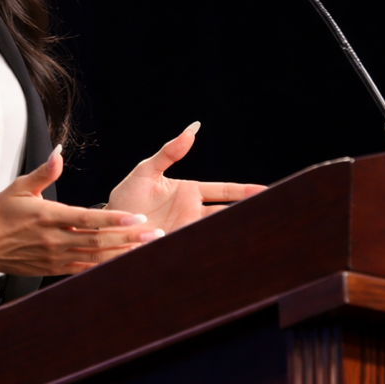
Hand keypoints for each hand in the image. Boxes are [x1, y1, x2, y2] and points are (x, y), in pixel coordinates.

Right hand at [0, 148, 162, 277]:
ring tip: (147, 250)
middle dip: (129, 237)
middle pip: (98, 239)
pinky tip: (123, 264)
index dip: (114, 219)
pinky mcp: (53, 268)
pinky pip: (84, 269)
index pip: (87, 218)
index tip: (137, 217)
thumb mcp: (20, 187)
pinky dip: (104, 266)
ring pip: (95, 256)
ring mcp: (55, 256)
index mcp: (48, 216)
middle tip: (155, 234)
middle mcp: (54, 239)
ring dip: (122, 252)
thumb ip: (44, 172)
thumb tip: (58, 153)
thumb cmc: (0, 214)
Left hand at [105, 122, 264, 233]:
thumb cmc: (127, 195)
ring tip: (259, 236)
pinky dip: (213, 249)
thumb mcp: (146, 170)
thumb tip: (192, 128)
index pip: (224, 190)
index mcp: (189, 191)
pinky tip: (229, 254)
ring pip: (217, 230)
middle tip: (275, 212)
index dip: (245, 191)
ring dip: (235, 232)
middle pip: (227, 212)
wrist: (108, 225)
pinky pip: (198, 247)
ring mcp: (186, 230)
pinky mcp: (177, 246)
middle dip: (249, 212)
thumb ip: (168, 152)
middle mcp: (192, 212)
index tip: (266, 191)